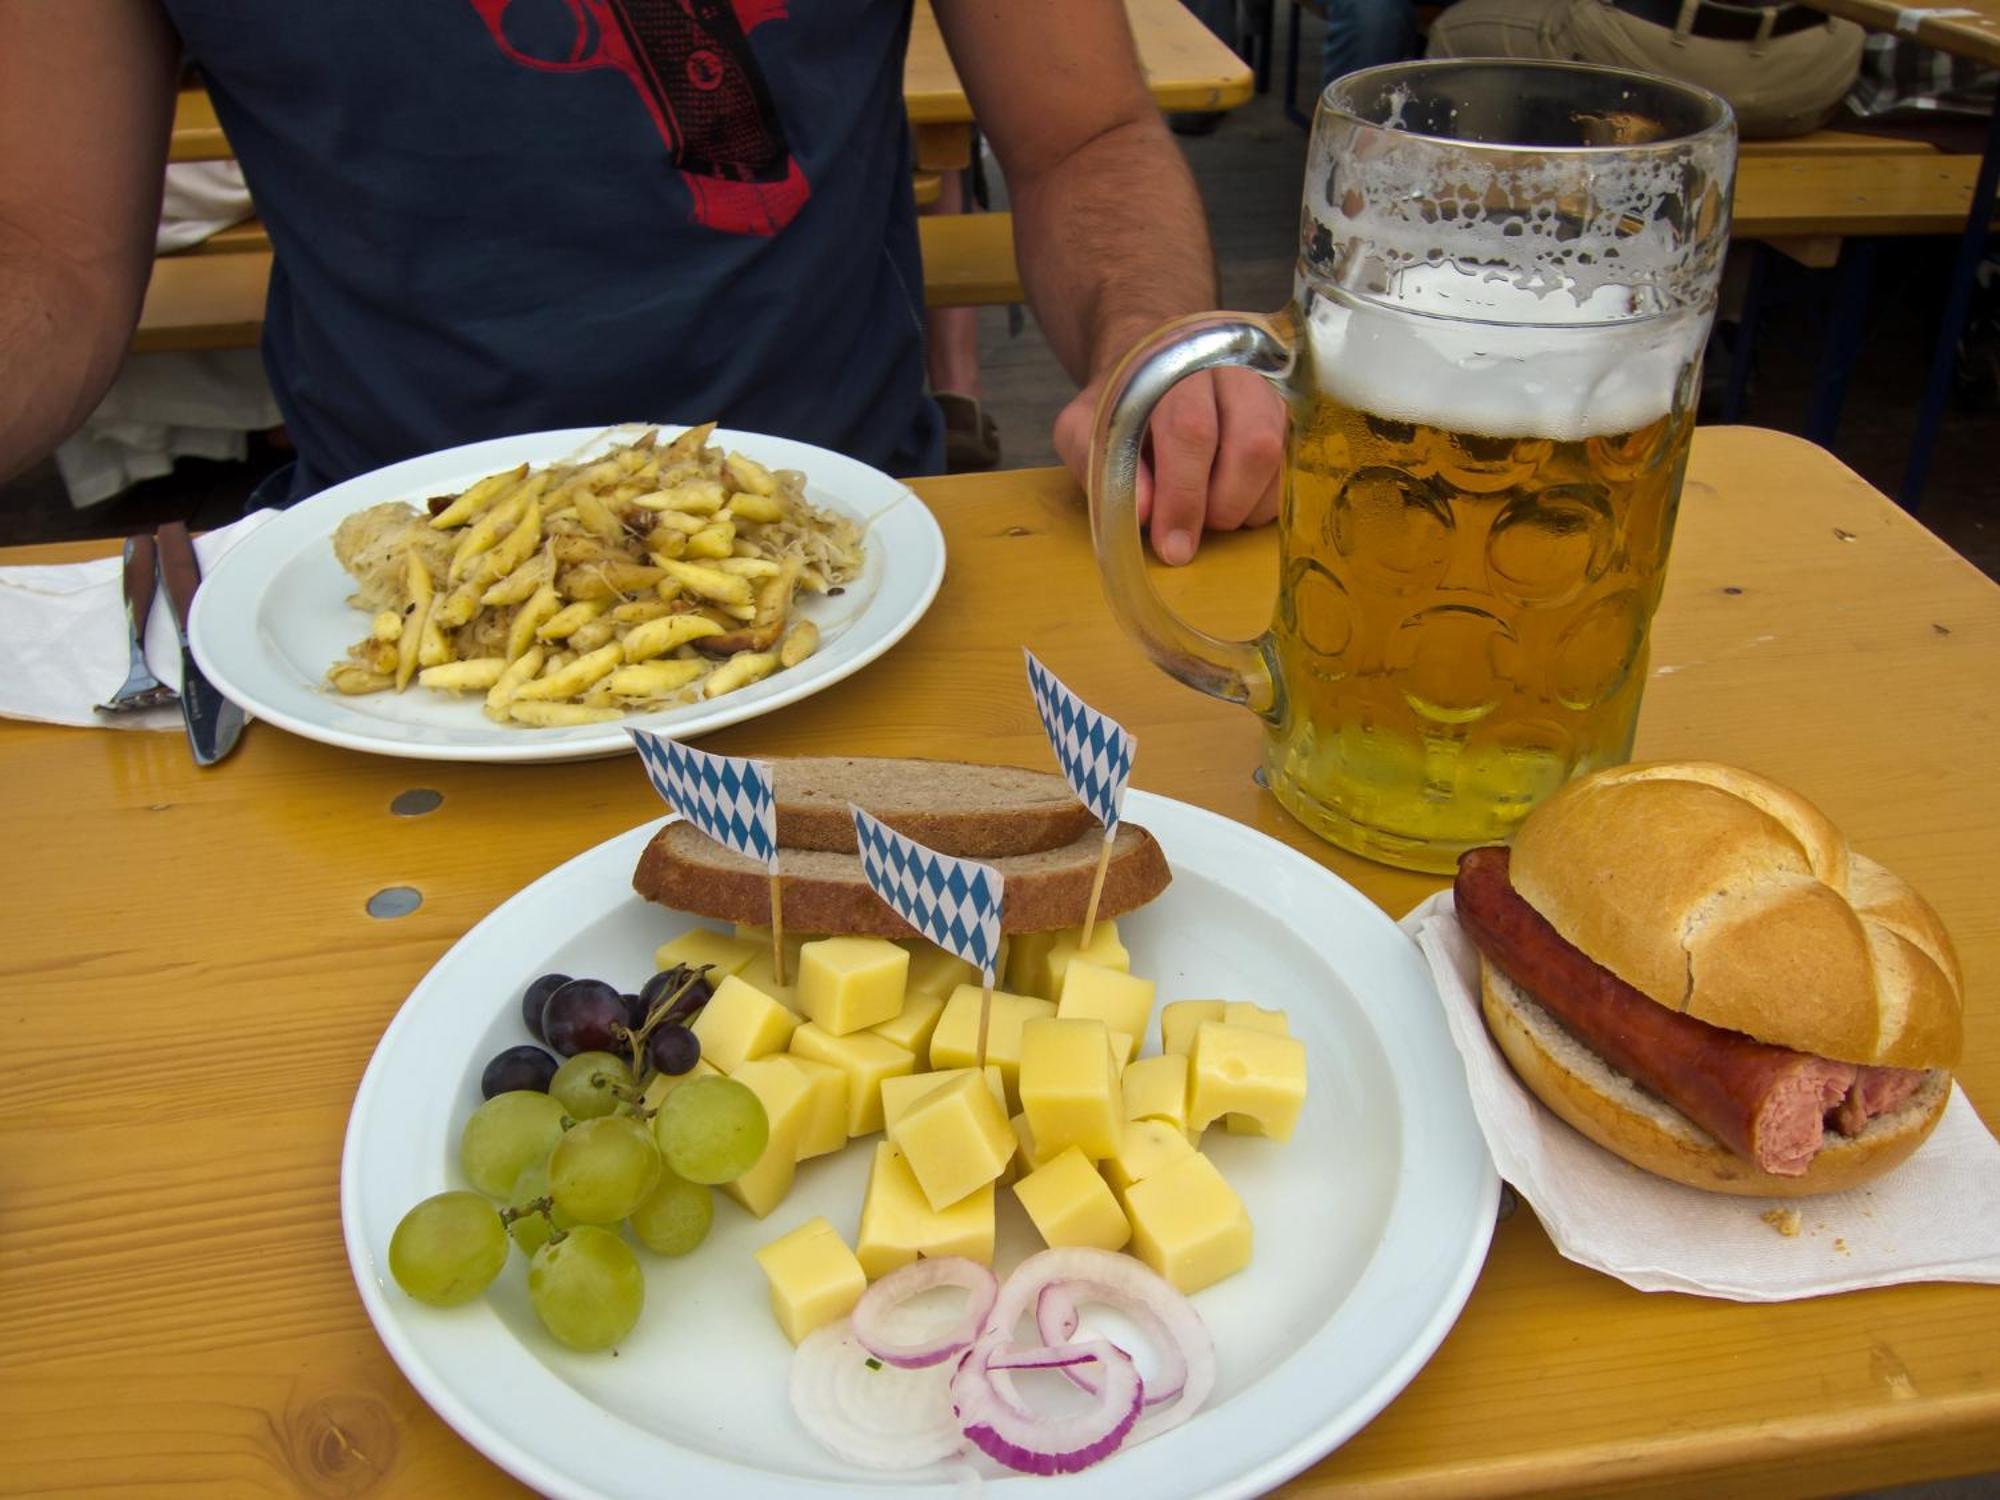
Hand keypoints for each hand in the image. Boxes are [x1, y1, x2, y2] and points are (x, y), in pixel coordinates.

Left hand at [1054, 365, 1283, 565]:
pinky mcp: (1289, 410)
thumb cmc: (1119, 401)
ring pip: (1279, 459)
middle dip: (1222, 507)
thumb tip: (1145, 513)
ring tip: (1209, 512)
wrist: (1154, 352)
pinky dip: (1264, 500)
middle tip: (1191, 531)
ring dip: (1247, 506)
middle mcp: (1232, 368)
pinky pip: (1293, 467)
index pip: (1191, 432)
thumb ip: (1101, 466)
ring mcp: (1269, 386)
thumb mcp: (1083, 427)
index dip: (1183, 497)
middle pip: (1252, 445)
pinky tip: (1232, 498)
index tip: (1173, 546)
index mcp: (1172, 366)